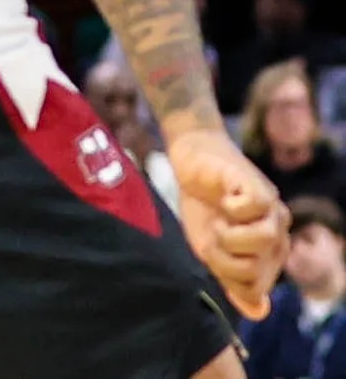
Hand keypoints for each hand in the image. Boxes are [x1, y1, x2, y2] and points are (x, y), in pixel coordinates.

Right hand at [168, 127, 287, 318]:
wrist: (192, 158)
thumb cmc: (202, 204)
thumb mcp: (210, 247)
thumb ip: (232, 278)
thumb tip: (260, 312)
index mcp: (268, 253)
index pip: (254, 288)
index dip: (225, 275)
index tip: (211, 253)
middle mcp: (277, 233)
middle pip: (255, 270)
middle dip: (222, 258)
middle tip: (211, 235)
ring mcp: (271, 210)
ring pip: (262, 241)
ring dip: (228, 235)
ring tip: (217, 222)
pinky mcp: (259, 187)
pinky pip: (254, 208)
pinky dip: (232, 208)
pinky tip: (225, 198)